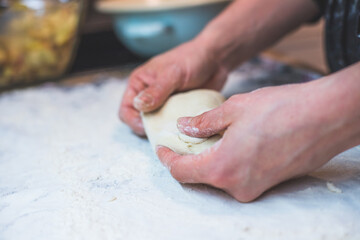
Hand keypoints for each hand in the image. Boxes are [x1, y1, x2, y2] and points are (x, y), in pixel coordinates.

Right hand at [119, 40, 227, 135]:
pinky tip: (186, 129)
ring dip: (164, 130)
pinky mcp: (178, 110)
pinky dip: (177, 129)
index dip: (133, 121)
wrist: (216, 59)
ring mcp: (163, 104)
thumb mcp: (173, 74)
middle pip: (140, 120)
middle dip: (149, 128)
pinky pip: (172, 124)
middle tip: (164, 132)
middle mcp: (148, 95)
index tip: (148, 128)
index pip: (126, 110)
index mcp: (139, 84)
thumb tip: (138, 105)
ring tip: (176, 132)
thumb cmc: (191, 59)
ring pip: (157, 124)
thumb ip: (156, 90)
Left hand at [157, 78, 359, 201]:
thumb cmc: (280, 109)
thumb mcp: (233, 109)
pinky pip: (239, 177)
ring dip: (209, 160)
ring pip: (219, 177)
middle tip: (184, 140)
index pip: (181, 172)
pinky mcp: (269, 185)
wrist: (325, 117)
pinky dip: (228, 163)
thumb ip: (204, 123)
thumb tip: (184, 127)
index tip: (161, 148)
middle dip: (188, 159)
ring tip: (208, 138)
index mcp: (222, 168)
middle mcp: (236, 186)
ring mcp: (254, 189)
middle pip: (199, 177)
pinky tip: (232, 144)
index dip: (167, 159)